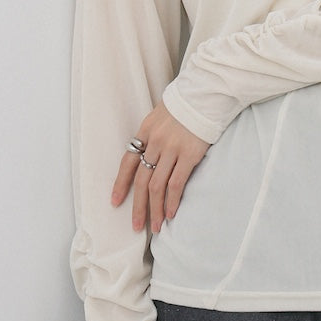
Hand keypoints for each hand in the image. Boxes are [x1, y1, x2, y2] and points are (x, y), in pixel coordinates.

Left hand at [112, 102, 208, 232]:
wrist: (206, 93)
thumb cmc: (186, 104)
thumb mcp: (161, 115)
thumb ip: (153, 135)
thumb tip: (149, 155)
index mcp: (145, 131)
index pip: (127, 162)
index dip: (120, 184)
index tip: (115, 202)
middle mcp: (155, 142)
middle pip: (141, 180)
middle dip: (138, 206)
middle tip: (136, 226)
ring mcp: (171, 149)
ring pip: (157, 186)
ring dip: (155, 209)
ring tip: (155, 226)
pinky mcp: (189, 154)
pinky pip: (176, 183)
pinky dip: (172, 201)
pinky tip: (171, 213)